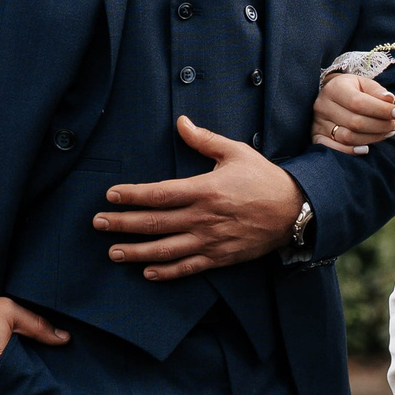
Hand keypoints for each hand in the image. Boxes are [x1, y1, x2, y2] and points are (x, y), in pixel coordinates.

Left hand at [98, 117, 304, 280]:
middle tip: (98, 224)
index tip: (110, 196)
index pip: (158, 193)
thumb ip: (204, 140)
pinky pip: (187, 268)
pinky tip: (147, 272)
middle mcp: (203, 218)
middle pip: (154, 223)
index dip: (131, 196)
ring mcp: (210, 241)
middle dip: (122, 224)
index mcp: (204, 189)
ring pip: (165, 250)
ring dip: (136, 252)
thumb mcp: (236, 152)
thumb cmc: (264, 178)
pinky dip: (165, 272)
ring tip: (113, 252)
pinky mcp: (220, 257)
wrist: (296, 210)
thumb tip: (181, 122)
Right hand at [312, 73, 394, 153]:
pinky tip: (366, 148)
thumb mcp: (363, 83)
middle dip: (381, 125)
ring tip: (388, 133)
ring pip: (347, 137)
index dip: (381, 110)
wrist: (328, 95)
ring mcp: (317, 123)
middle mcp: (323, 105)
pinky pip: (333, 148)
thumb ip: (377, 91)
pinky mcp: (316, 136)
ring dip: (372, 138)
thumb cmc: (351, 89)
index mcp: (335, 88)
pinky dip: (351, 151)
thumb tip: (390, 101)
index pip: (359, 102)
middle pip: (355, 122)